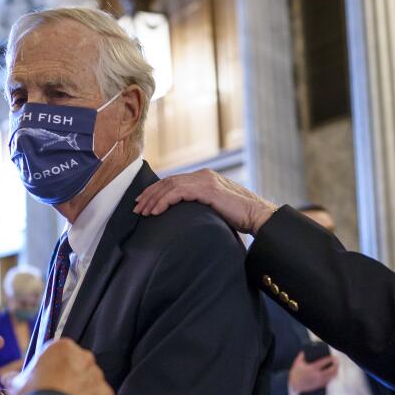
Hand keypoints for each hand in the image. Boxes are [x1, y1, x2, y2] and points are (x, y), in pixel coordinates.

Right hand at [7, 338, 114, 394]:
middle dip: (66, 379)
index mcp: (62, 348)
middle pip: (75, 366)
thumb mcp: (15, 385)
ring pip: (88, 383)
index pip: (57, 353)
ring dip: (79, 393)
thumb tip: (8, 377)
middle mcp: (84, 358)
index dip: (48, 367)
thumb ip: (14, 377)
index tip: (43, 380)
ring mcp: (97, 377)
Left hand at [133, 169, 278, 234]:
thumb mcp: (215, 209)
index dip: (156, 191)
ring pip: (170, 185)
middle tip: (137, 208)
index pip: (174, 181)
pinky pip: (178, 192)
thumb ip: (199, 207)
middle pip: (168, 181)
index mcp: (205, 178)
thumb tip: (183, 217)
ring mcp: (205, 181)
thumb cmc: (240, 218)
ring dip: (153, 199)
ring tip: (143, 212)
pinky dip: (164, 201)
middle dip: (150, 195)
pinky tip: (156, 212)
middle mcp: (203, 175)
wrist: (258, 216)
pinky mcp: (207, 190)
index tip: (143, 202)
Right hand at [288, 352, 337, 394]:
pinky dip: (332, 377)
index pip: (324, 362)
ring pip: (331, 376)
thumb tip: (305, 350)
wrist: (293, 386)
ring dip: (336, 371)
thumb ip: (302, 355)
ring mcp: (319, 381)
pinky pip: (328, 381)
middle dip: (336, 364)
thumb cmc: (295, 374)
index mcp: (312, 368)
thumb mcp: (298, 363)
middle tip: (337, 360)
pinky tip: (333, 374)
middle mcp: (317, 375)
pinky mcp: (319, 386)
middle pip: (331, 370)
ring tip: (337, 366)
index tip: (333, 356)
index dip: (330, 358)